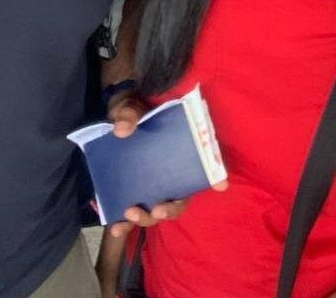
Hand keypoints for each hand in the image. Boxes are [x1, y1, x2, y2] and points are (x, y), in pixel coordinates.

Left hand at [102, 91, 228, 237]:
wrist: (114, 120)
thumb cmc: (133, 113)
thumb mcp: (131, 108)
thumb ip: (128, 115)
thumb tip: (121, 130)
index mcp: (177, 155)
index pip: (202, 168)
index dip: (215, 177)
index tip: (221, 184)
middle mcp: (168, 177)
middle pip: (177, 201)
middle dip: (169, 210)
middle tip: (157, 209)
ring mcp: (150, 188)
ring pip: (155, 212)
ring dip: (145, 219)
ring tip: (130, 214)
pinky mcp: (131, 194)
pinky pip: (130, 215)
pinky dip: (125, 225)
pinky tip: (115, 227)